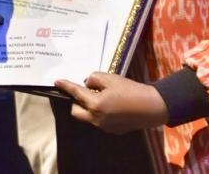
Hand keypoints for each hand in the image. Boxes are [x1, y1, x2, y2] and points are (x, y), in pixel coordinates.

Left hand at [53, 72, 168, 133]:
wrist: (151, 107)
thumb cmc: (131, 90)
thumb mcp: (111, 78)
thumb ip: (94, 78)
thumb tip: (87, 83)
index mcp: (95, 104)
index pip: (75, 93)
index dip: (65, 86)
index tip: (57, 82)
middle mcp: (96, 118)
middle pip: (76, 111)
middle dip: (76, 101)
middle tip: (84, 91)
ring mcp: (104, 127)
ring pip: (88, 117)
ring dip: (88, 107)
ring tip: (100, 96)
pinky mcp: (113, 130)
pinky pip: (99, 121)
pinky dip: (99, 113)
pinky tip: (111, 105)